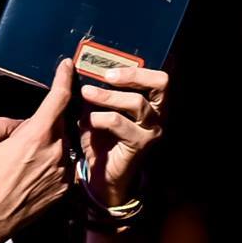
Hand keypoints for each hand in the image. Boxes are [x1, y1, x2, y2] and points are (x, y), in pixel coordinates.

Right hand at [0, 58, 74, 242]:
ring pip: (62, 145)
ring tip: (24, 163)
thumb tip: (20, 125)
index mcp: (37, 135)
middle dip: (43, 124)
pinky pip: (64, 165)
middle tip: (22, 138)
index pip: (58, 98)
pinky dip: (52, 164)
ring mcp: (65, 171)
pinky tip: (32, 175)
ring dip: (48, 146)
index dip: (63, 78)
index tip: (66, 66)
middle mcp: (57, 151)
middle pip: (60, 123)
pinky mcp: (66, 188)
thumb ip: (3, 123)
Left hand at [78, 66, 167, 205]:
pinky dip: (98, 118)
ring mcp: (151, 130)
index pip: (160, 79)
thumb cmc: (101, 138)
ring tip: (86, 93)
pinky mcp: (139, 144)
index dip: (140, 70)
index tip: (112, 67)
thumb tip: (82, 70)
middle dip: (130, 75)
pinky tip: (85, 121)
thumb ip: (98, 93)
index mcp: (151, 103)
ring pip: (136, 102)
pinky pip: (118, 123)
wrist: (102, 174)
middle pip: (159, 84)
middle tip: (104, 75)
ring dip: (108, 95)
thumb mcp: (100, 111)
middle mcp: (158, 115)